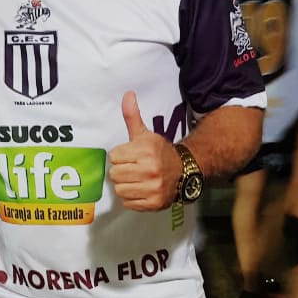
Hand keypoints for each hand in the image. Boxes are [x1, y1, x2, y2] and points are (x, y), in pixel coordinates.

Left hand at [108, 92, 181, 210]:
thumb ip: (132, 116)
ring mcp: (152, 188)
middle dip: (121, 171)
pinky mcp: (153, 203)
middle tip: (133, 169)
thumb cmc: (159, 152)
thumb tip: (127, 94)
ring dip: (125, 185)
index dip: (120, 156)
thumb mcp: (145, 134)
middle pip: (114, 174)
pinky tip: (141, 190)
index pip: (113, 156)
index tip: (130, 156)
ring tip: (136, 180)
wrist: (184, 171)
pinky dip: (132, 198)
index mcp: (146, 151)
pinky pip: (128, 203)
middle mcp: (150, 169)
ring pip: (120, 190)